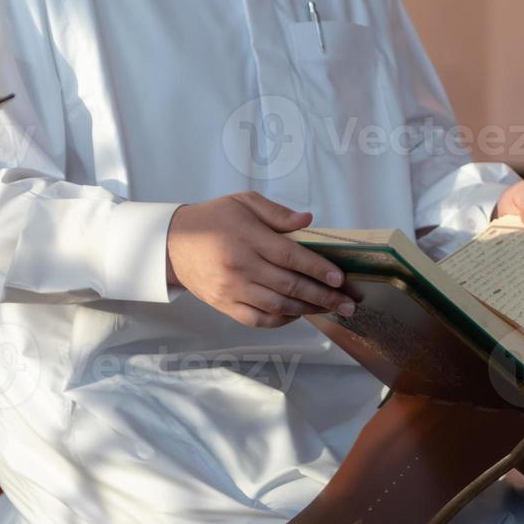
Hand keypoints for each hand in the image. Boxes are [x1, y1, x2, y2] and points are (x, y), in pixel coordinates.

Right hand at [167, 192, 356, 328]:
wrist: (173, 243)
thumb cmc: (214, 219)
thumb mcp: (244, 202)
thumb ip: (277, 213)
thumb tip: (308, 221)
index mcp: (247, 238)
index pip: (291, 256)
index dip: (318, 269)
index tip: (341, 278)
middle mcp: (241, 266)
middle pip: (290, 286)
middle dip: (324, 296)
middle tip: (350, 303)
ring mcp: (232, 289)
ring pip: (278, 306)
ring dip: (309, 310)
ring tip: (332, 309)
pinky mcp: (225, 305)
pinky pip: (259, 320)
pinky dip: (282, 321)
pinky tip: (299, 314)